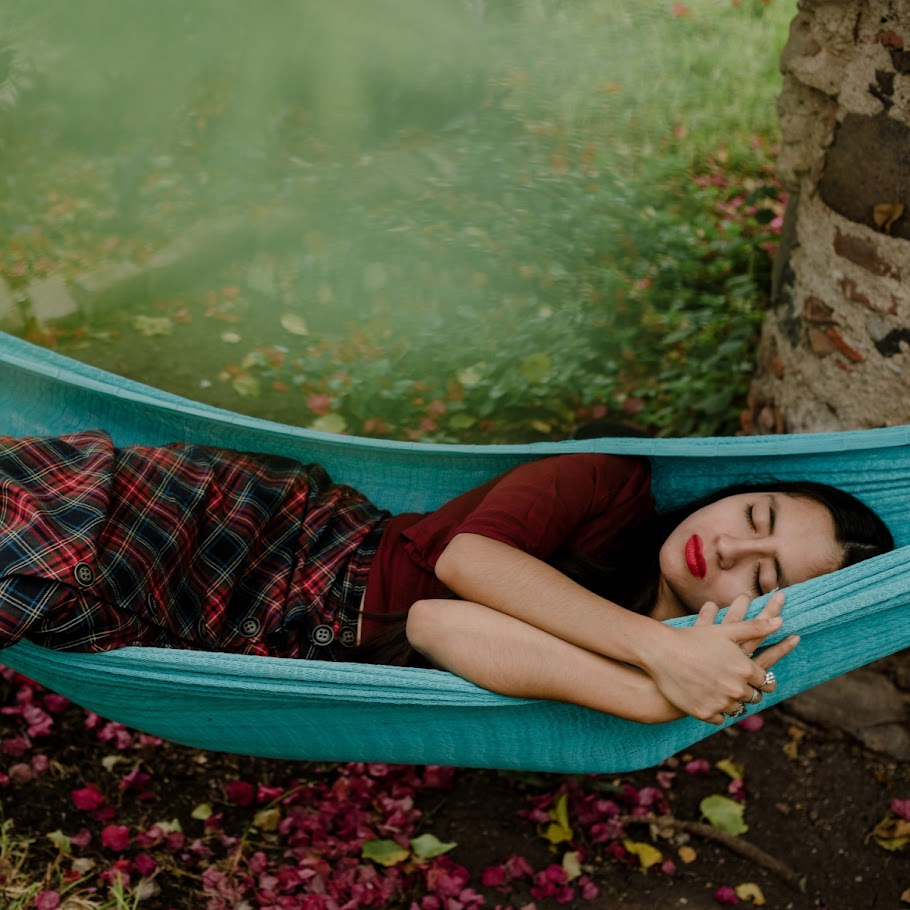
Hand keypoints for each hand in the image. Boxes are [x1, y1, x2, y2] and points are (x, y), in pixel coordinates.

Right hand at [641, 593, 798, 725]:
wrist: (660, 653)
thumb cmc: (693, 638)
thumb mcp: (726, 631)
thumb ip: (756, 627)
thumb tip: (781, 621)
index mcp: (746, 669)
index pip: (766, 681)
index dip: (761, 678)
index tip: (756, 678)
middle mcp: (737, 689)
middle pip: (753, 697)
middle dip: (748, 691)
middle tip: (738, 686)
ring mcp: (721, 703)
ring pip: (737, 709)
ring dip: (733, 702)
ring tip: (722, 693)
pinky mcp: (706, 713)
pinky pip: (719, 719)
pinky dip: (716, 712)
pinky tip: (710, 702)